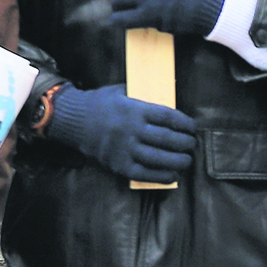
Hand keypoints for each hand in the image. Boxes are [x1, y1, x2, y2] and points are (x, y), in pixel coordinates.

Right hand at [45, 82, 199, 183]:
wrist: (73, 121)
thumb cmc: (101, 104)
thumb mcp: (122, 90)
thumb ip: (144, 94)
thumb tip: (170, 94)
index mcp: (134, 109)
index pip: (168, 117)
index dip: (185, 124)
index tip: (193, 128)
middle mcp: (131, 130)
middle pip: (167, 139)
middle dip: (185, 143)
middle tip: (192, 145)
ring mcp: (124, 149)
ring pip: (158, 158)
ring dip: (178, 161)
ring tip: (187, 161)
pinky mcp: (118, 165)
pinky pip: (144, 174)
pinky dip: (160, 176)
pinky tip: (172, 175)